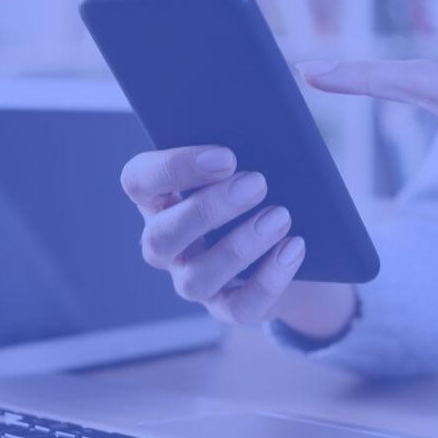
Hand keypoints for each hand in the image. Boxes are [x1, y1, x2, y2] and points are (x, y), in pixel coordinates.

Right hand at [120, 146, 356, 332]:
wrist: (299, 241)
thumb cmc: (263, 187)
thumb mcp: (249, 162)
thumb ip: (243, 144)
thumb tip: (266, 130)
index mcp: (159, 198)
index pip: (139, 180)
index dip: (174, 168)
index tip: (225, 156)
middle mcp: (165, 243)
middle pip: (163, 235)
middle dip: (209, 210)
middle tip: (259, 182)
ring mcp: (191, 280)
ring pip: (197, 278)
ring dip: (239, 246)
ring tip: (281, 216)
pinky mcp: (227, 307)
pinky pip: (240, 306)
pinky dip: (269, 279)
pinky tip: (294, 248)